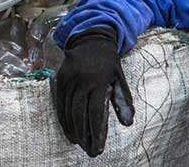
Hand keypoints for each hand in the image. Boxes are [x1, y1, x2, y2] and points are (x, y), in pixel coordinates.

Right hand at [50, 26, 134, 156]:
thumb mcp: (119, 77)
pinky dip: (63, 118)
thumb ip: (123, 100)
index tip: (97, 146)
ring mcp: (68, 79)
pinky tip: (68, 130)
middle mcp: (81, 80)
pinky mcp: (59, 79)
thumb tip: (128, 123)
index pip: (95, 111)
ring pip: (67, 110)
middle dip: (83, 134)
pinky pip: (59, 103)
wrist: (91, 39)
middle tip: (88, 149)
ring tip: (78, 143)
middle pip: (79, 113)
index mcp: (99, 80)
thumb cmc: (109, 62)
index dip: (95, 131)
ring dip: (72, 129)